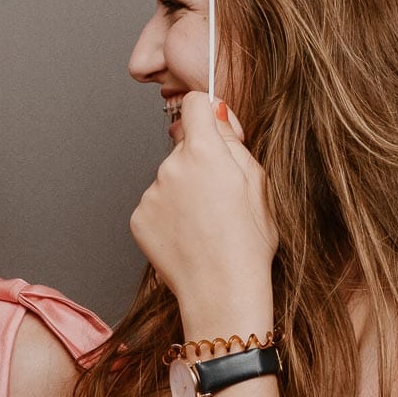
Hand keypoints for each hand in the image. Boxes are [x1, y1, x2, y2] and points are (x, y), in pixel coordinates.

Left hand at [128, 92, 276, 330]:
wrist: (222, 292)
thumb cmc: (248, 243)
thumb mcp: (259, 184)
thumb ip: (233, 143)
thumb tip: (216, 114)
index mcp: (205, 152)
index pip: (195, 104)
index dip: (208, 114)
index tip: (217, 131)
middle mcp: (171, 166)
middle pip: (183, 147)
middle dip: (200, 163)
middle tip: (221, 199)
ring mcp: (151, 193)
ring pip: (169, 179)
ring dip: (184, 192)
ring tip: (206, 225)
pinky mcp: (139, 217)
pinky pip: (155, 204)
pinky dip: (169, 216)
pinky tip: (188, 237)